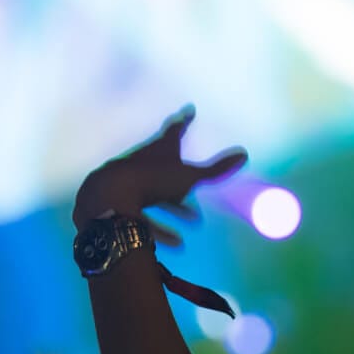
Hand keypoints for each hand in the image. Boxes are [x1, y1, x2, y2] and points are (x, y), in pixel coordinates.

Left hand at [72, 104, 247, 241]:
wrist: (109, 199)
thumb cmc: (151, 181)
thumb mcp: (188, 177)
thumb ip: (215, 169)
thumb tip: (244, 154)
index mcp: (158, 149)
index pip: (174, 130)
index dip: (184, 120)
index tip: (189, 110)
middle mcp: (141, 161)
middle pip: (163, 164)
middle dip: (181, 176)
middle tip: (194, 187)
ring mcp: (126, 182)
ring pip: (153, 192)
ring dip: (174, 207)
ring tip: (195, 221)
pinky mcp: (117, 203)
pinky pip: (143, 215)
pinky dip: (159, 227)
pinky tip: (176, 243)